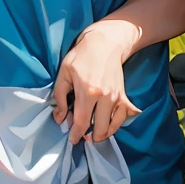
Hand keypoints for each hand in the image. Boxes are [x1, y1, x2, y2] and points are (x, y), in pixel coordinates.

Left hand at [52, 20, 141, 145]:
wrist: (105, 44)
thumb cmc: (82, 56)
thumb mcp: (64, 73)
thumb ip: (60, 97)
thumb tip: (60, 118)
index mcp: (88, 92)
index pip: (82, 122)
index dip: (76, 134)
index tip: (72, 139)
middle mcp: (104, 97)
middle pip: (100, 129)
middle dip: (90, 137)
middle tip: (83, 136)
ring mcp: (116, 96)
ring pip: (113, 125)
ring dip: (104, 132)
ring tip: (95, 132)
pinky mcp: (123, 94)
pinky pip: (124, 116)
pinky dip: (118, 122)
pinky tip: (110, 123)